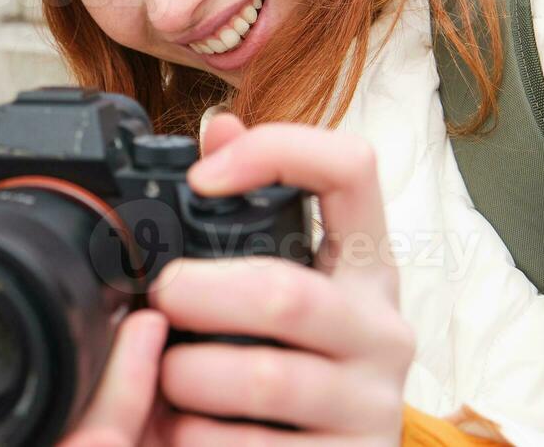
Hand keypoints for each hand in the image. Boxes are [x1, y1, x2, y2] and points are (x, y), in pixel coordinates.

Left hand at [148, 112, 416, 443]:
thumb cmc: (297, 364)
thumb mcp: (286, 285)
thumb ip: (249, 213)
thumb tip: (219, 128)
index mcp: (367, 266)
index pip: (352, 169)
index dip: (276, 152)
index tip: (202, 178)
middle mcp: (384, 330)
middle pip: (285, 293)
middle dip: (197, 294)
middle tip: (159, 301)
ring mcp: (373, 403)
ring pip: (261, 379)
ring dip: (186, 377)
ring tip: (164, 377)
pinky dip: (197, 440)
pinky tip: (182, 430)